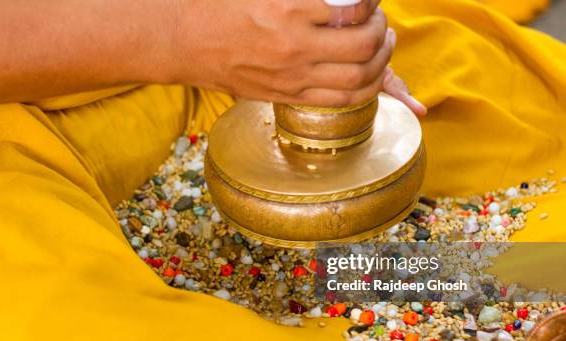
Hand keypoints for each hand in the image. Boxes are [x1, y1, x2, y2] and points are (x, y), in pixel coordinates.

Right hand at [168, 0, 399, 107]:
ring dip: (380, 62)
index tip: (371, 1)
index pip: (353, 9)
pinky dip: (362, 88)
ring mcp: (292, 77)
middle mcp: (294, 46)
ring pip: (358, 78)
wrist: (188, 43)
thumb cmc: (222, 7)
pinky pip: (339, 100)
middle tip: (380, 23)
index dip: (372, 4)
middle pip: (363, 45)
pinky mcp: (287, 96)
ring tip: (380, 48)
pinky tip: (365, 76)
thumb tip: (343, 0)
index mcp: (289, 8)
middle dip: (382, 32)